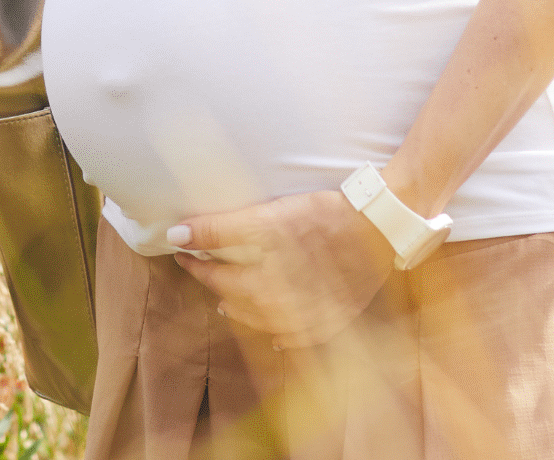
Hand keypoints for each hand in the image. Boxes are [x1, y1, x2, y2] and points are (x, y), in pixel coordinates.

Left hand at [169, 190, 397, 349]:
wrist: (377, 230)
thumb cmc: (322, 217)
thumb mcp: (267, 216)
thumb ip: (218, 229)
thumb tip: (176, 235)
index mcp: (259, 282)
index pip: (213, 275)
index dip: (193, 261)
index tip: (180, 250)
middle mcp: (277, 305)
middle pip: (233, 298)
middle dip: (213, 283)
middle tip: (201, 270)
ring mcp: (302, 318)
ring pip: (258, 320)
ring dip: (239, 308)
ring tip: (227, 301)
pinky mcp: (326, 323)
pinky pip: (292, 338)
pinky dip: (277, 334)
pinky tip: (272, 332)